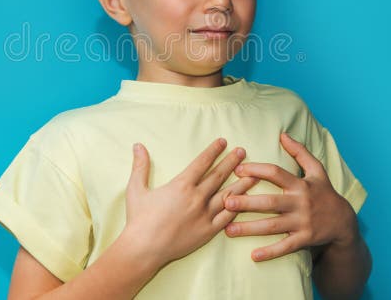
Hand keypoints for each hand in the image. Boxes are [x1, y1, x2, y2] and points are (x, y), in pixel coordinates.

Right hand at [123, 138, 259, 267]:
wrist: (144, 248)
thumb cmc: (139, 219)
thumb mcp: (137, 189)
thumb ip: (140, 166)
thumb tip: (137, 145)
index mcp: (181, 185)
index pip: (202, 163)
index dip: (213, 151)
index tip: (223, 142)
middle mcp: (197, 197)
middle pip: (218, 176)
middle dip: (231, 162)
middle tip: (242, 152)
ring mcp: (204, 215)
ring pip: (228, 196)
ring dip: (241, 184)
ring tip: (253, 175)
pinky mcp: (208, 231)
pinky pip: (227, 217)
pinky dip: (237, 208)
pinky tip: (245, 202)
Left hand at [223, 132, 357, 261]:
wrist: (344, 222)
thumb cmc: (324, 192)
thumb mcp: (317, 170)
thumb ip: (300, 151)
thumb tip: (282, 134)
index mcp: (300, 184)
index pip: (276, 173)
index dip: (257, 170)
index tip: (238, 170)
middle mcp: (301, 203)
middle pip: (270, 202)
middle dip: (247, 202)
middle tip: (225, 202)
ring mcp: (303, 223)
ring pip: (273, 226)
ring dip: (249, 229)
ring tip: (228, 230)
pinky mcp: (305, 239)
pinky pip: (285, 247)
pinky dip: (270, 252)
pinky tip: (253, 256)